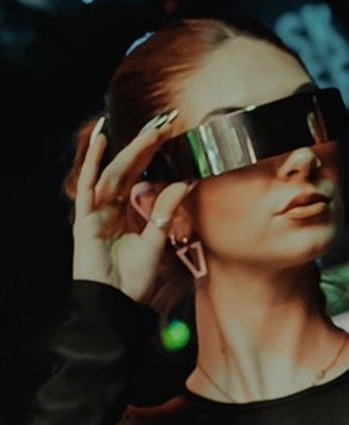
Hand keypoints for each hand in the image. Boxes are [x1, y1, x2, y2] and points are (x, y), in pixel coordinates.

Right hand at [72, 113, 196, 302]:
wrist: (117, 303)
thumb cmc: (134, 278)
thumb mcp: (157, 237)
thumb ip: (167, 209)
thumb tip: (187, 181)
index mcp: (124, 211)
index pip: (139, 174)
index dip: (152, 153)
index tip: (169, 132)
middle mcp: (108, 208)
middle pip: (127, 169)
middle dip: (145, 145)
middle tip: (165, 122)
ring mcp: (95, 212)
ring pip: (113, 173)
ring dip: (130, 149)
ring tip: (148, 128)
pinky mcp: (85, 219)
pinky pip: (88, 186)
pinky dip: (92, 162)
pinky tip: (101, 140)